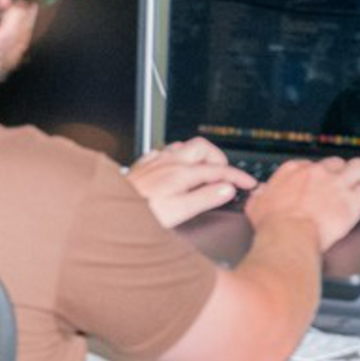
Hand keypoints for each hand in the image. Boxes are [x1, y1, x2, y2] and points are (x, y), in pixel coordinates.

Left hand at [127, 137, 252, 227]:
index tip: (249, 184)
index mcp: (181, 173)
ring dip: (198, 156)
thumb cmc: (142, 213)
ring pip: (183, 147)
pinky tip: (176, 169)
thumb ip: (206, 198)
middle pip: (202, 147)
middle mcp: (168, 162)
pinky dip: (178, 158)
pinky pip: (165, 152)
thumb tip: (227, 189)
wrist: (110, 210)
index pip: (218, 169)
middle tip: (225, 174)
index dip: (238, 176)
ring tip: (205, 171)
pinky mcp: (143, 165)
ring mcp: (155, 161)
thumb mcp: (180, 211)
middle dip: (218, 158)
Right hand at [247, 153, 359, 253]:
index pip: (312, 164)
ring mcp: (336, 184)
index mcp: (293, 171)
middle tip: (341, 184)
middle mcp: (317, 173)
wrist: (288, 235)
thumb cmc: (272, 224)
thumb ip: (261, 194)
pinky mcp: (352, 201)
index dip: (317, 175)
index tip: (316, 184)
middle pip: (338, 162)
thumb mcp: (256, 204)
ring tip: (359, 187)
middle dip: (341, 172)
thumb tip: (260, 193)